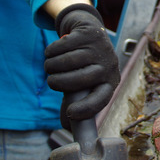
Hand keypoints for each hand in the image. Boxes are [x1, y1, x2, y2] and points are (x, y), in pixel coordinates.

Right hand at [44, 4, 119, 129]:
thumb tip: (67, 128)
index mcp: (109, 83)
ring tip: (50, 66)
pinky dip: (50, 51)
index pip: (101, 99)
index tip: (70, 112)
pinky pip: (61, 46)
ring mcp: (100, 48)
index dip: (87, 108)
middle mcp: (109, 66)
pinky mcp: (89, 33)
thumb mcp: (83, 83)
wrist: (88, 31)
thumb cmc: (83, 64)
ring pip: (66, 62)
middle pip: (79, 80)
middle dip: (57, 82)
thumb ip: (74, 101)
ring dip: (50, 66)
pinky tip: (53, 52)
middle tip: (51, 81)